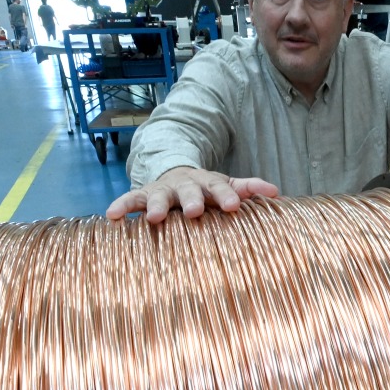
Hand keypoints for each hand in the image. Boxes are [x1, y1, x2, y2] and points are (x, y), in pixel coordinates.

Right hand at [106, 166, 279, 223]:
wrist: (174, 172)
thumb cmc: (206, 189)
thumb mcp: (228, 184)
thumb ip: (250, 187)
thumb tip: (277, 192)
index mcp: (209, 182)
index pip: (221, 187)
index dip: (227, 195)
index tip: (234, 206)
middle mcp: (185, 184)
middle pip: (190, 190)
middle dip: (192, 200)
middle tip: (195, 212)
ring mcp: (163, 189)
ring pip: (159, 196)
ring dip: (157, 206)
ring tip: (155, 218)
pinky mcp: (143, 196)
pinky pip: (130, 200)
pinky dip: (121, 206)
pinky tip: (112, 216)